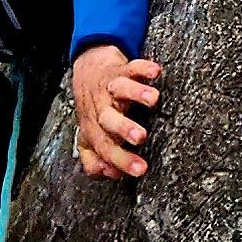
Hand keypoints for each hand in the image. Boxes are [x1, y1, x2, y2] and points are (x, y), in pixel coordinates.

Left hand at [71, 45, 161, 180]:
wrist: (87, 71)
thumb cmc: (94, 109)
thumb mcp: (90, 137)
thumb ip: (95, 159)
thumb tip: (110, 174)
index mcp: (94, 129)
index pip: (105, 148)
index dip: (121, 160)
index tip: (141, 170)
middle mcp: (100, 108)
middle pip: (108, 120)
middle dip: (124, 129)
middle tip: (140, 137)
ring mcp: (109, 88)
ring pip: (119, 90)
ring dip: (135, 94)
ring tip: (152, 99)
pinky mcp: (120, 69)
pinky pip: (131, 67)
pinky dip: (142, 68)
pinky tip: (154, 72)